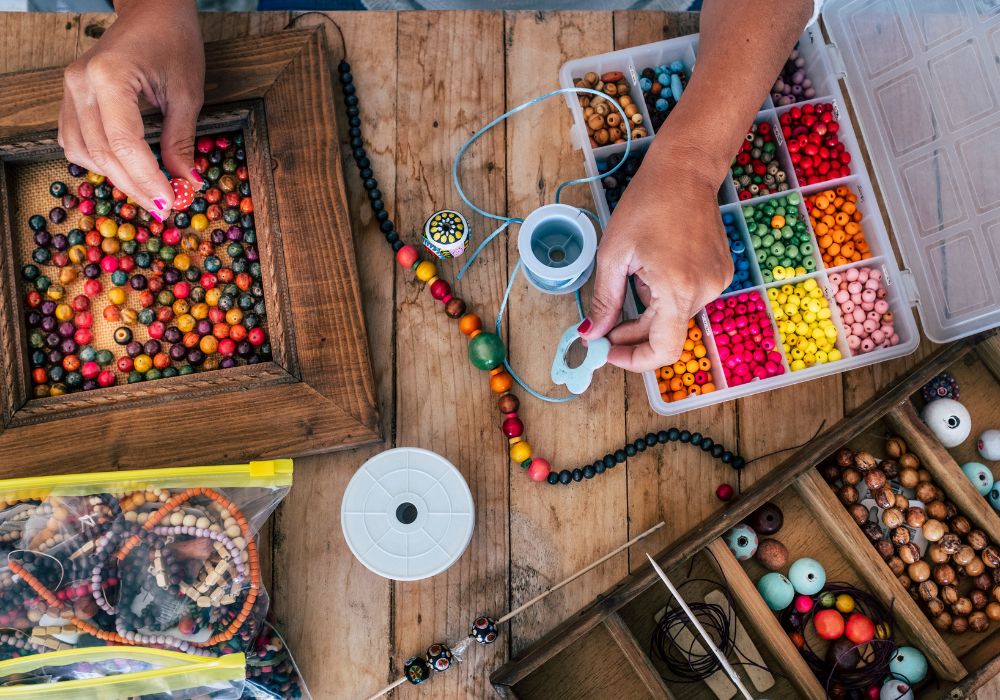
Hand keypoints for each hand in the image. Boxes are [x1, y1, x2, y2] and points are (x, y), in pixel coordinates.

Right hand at [58, 0, 203, 219]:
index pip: (125, 143)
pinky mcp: (71, 97)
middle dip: (135, 186)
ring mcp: (70, 89)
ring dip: (117, 178)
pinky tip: (126, 171)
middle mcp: (81, 84)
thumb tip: (187, 182)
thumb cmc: (173, 42)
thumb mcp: (187, 93)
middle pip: (103, 153)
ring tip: (150, 193)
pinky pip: (75, 140)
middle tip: (164, 209)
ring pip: (84, 152)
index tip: (170, 203)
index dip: (147, 179)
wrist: (151, 11)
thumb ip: (182, 140)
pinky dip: (99, 162)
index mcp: (109, 77)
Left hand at [580, 143, 732, 372]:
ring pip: (674, 317)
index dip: (633, 359)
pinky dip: (664, 296)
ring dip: (648, 311)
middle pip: (665, 335)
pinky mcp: (720, 274)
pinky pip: (687, 299)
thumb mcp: (613, 255)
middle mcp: (704, 291)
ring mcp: (717, 283)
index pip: (663, 351)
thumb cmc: (647, 204)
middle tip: (603, 327)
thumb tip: (592, 335)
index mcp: (678, 289)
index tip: (607, 351)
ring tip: (634, 276)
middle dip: (632, 335)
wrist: (686, 170)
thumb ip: (604, 301)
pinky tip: (653, 267)